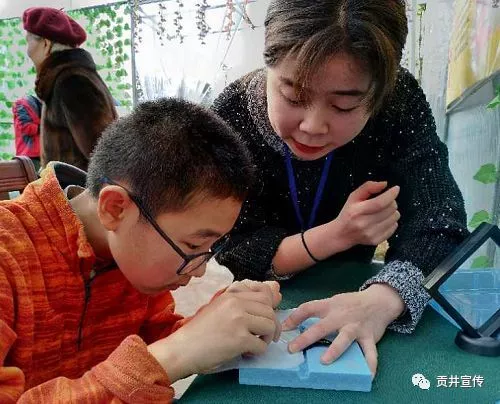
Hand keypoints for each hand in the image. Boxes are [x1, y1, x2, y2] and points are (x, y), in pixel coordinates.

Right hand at [148, 280, 280, 381]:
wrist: (181, 349)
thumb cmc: (198, 332)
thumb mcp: (218, 309)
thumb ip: (239, 303)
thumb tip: (273, 291)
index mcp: (231, 295)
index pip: (263, 294)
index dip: (268, 309)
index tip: (264, 321)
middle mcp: (236, 303)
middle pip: (269, 309)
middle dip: (271, 325)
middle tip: (264, 337)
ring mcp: (238, 320)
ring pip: (270, 325)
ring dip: (266, 338)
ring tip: (253, 344)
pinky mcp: (239, 339)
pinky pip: (262, 345)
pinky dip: (257, 352)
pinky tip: (246, 353)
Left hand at [281, 284, 404, 375]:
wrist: (378, 300)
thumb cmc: (350, 303)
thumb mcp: (333, 302)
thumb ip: (317, 310)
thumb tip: (293, 323)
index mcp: (330, 306)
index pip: (308, 308)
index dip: (294, 317)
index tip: (283, 328)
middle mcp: (341, 316)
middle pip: (322, 327)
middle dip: (306, 338)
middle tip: (292, 349)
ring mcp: (355, 327)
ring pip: (344, 339)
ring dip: (334, 350)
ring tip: (324, 361)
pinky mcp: (369, 336)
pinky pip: (370, 352)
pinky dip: (370, 364)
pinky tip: (367, 375)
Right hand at [329, 181, 399, 250]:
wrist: (342, 235)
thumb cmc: (348, 213)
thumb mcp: (353, 197)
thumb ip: (368, 187)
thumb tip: (384, 184)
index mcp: (357, 211)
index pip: (380, 203)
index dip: (391, 195)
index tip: (396, 189)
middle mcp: (364, 223)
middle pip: (390, 209)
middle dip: (392, 201)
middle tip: (386, 201)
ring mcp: (371, 234)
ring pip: (394, 218)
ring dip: (392, 212)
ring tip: (384, 211)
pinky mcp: (376, 240)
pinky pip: (394, 227)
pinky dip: (392, 221)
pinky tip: (383, 220)